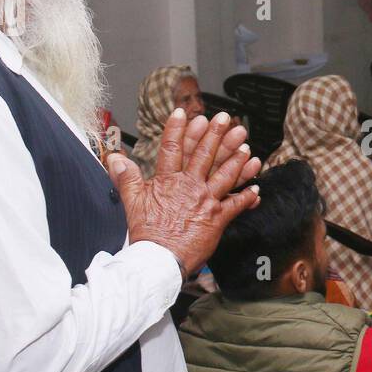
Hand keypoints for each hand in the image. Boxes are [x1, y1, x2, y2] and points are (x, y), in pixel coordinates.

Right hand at [107, 109, 262, 274]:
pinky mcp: (217, 218)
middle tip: (225, 119)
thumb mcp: (132, 202)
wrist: (160, 258)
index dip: (176, 129)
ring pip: (225, 175)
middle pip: (204, 155)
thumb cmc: (147, 233)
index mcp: (168, 181)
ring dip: (236, 161)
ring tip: (245, 147)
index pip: (172, 149)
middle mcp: (190, 187)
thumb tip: (115, 158)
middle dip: (215, 135)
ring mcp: (205, 201)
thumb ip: (126, 177)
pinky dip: (247, 197)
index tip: (182, 112)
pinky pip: (236, 205)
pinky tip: (256, 190)